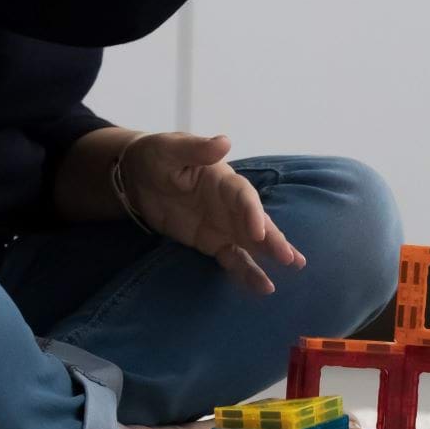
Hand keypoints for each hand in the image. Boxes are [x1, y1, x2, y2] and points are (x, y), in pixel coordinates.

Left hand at [119, 132, 305, 293]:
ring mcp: (222, 224)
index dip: (253, 213)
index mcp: (223, 179)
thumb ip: (196, 149)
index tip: (259, 232)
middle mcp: (230, 203)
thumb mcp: (170, 149)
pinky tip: (262, 286)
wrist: (137, 176)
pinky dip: (246, 272)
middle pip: (257, 222)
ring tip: (292, 269)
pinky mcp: (211, 242)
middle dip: (274, 240)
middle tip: (292, 259)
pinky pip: (232, 258)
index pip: (244, 197)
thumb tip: (225, 141)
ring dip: (269, 257)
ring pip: (251, 243)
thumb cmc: (156, 155)